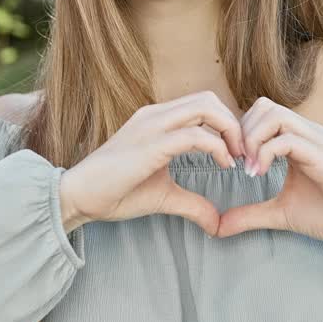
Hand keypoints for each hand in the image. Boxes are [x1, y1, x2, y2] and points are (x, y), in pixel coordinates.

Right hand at [60, 91, 242, 235]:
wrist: (79, 197)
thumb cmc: (115, 193)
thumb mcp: (163, 196)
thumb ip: (192, 204)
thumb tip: (217, 223)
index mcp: (157, 120)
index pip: (202, 105)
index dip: (226, 124)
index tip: (237, 153)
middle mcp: (155, 115)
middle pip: (208, 99)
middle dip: (234, 123)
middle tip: (244, 153)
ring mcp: (152, 125)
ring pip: (205, 107)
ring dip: (230, 131)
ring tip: (236, 158)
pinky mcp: (151, 144)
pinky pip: (194, 136)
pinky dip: (217, 148)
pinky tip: (223, 165)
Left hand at [217, 97, 322, 246]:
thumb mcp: (280, 213)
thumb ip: (249, 215)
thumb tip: (217, 227)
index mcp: (297, 138)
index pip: (260, 113)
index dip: (239, 133)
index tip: (234, 163)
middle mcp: (307, 132)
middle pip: (263, 106)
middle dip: (241, 132)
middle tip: (237, 162)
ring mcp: (316, 140)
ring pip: (273, 115)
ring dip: (252, 139)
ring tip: (248, 168)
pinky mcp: (322, 155)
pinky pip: (286, 139)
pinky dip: (265, 153)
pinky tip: (258, 174)